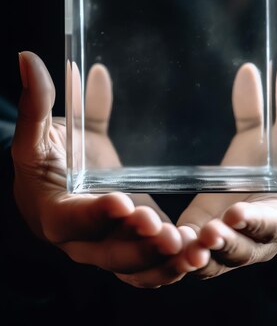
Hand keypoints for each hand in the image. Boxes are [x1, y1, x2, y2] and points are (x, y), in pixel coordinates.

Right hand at [12, 52, 187, 276]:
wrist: (52, 185)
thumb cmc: (43, 158)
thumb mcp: (37, 133)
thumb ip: (37, 102)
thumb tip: (28, 59)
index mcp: (53, 212)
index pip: (72, 218)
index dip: (95, 214)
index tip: (122, 201)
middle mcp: (80, 240)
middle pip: (107, 252)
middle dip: (137, 244)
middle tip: (165, 232)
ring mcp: (107, 248)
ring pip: (132, 266)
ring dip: (161, 262)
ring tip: (191, 249)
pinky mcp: (131, 245)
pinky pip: (149, 265)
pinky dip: (171, 265)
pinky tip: (198, 254)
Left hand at [177, 53, 276, 278]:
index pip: (276, 223)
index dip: (258, 221)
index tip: (238, 212)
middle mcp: (259, 238)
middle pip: (241, 251)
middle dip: (223, 245)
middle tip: (205, 234)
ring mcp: (229, 243)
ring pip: (211, 262)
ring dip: (193, 257)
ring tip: (175, 244)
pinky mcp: (204, 239)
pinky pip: (188, 255)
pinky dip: (173, 255)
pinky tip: (150, 242)